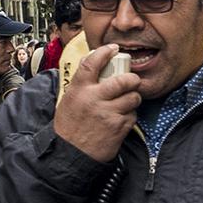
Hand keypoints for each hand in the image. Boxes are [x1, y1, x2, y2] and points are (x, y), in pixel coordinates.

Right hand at [54, 43, 141, 161]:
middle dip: (132, 79)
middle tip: (132, 81)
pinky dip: (130, 115)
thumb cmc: (69, 125)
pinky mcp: (119, 127)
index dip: (104, 52)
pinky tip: (121, 118)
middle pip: (123, 80)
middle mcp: (94, 99)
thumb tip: (93, 63)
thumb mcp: (69, 99)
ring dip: (133, 99)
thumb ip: (82, 83)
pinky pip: (133, 115)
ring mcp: (108, 113)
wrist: (70, 153)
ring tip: (126, 102)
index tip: (113, 48)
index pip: (92, 63)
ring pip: (133, 98)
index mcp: (79, 90)